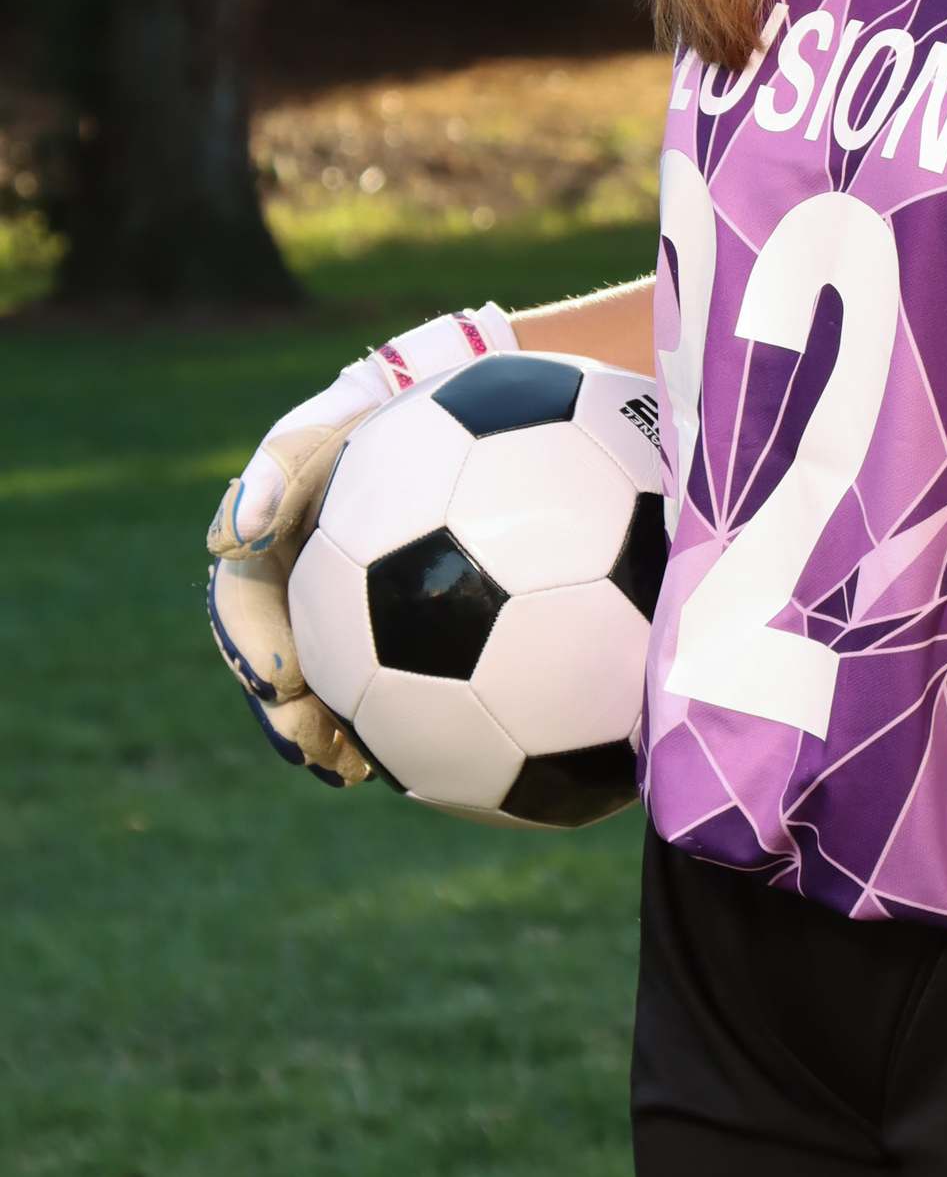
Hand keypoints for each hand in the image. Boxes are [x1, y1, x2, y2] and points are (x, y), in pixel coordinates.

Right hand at [205, 304, 514, 784]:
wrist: (483, 412)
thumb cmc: (402, 409)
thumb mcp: (338, 418)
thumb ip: (281, 464)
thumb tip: (232, 534)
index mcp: (273, 543)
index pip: (241, 604)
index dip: (250, 645)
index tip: (280, 680)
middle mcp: (305, 583)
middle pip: (277, 662)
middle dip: (287, 713)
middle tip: (315, 745)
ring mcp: (354, 610)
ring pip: (330, 684)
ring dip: (330, 730)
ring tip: (351, 767)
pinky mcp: (408, 631)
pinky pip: (395, 684)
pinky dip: (394, 720)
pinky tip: (414, 753)